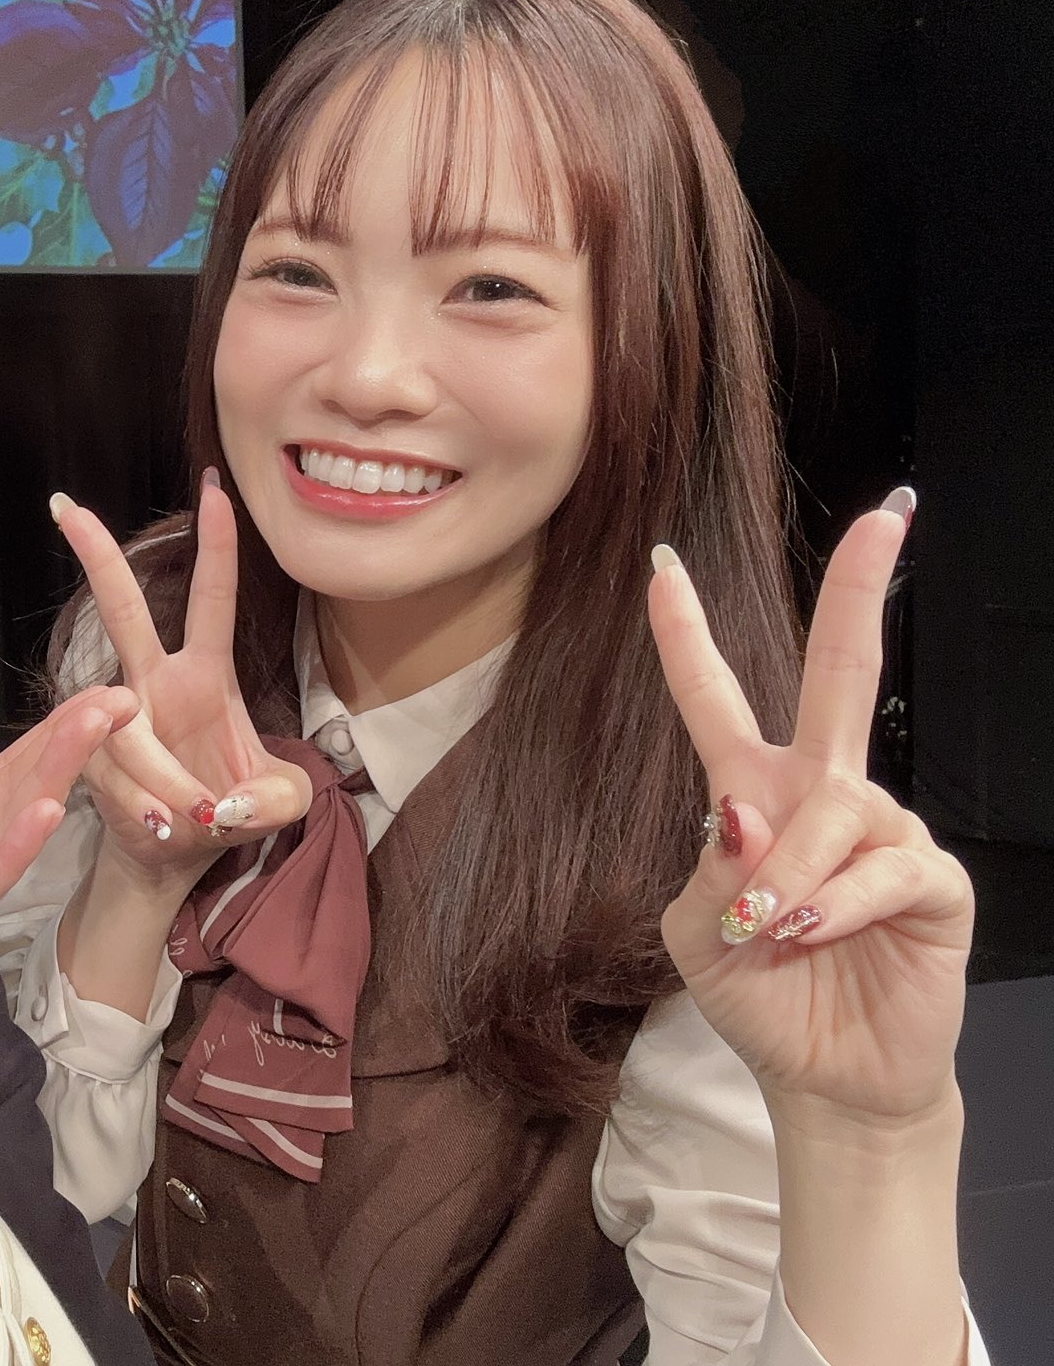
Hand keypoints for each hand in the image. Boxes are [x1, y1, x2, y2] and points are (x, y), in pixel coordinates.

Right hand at [51, 475, 310, 893]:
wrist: (174, 856)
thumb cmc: (230, 810)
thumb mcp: (279, 803)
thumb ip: (278, 797)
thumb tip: (235, 802)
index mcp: (206, 675)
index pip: (212, 599)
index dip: (216, 546)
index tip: (214, 488)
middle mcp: (155, 684)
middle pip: (123, 612)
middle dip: (98, 559)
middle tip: (71, 508)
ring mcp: (119, 720)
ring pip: (125, 726)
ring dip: (166, 777)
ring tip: (198, 816)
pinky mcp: (91, 760)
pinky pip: (112, 773)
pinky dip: (145, 805)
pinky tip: (161, 825)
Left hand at [649, 493, 972, 1125]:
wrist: (823, 1076)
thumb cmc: (757, 994)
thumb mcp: (695, 933)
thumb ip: (709, 868)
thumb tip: (744, 810)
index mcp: (751, 793)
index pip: (715, 701)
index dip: (686, 637)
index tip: (661, 569)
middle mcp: (822, 795)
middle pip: (839, 676)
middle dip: (860, 594)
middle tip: (886, 516)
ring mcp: (883, 831)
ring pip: (835, 809)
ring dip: (792, 873)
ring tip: (772, 931)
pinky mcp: (931, 880)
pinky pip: (884, 868)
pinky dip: (838, 900)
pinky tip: (813, 930)